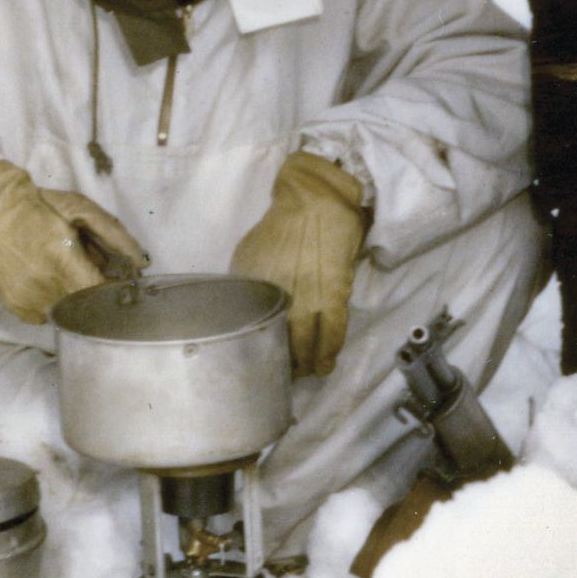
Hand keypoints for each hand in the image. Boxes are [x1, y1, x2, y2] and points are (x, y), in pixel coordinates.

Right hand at [0, 161, 149, 322]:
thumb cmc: (38, 208)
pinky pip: (52, 314)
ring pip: (73, 313)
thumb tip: (143, 264)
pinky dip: (58, 301)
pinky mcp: (21, 310)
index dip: (117, 291)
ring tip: (66, 272)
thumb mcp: (79, 208)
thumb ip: (114, 235)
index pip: (103, 293)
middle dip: (99, 293)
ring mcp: (31, 302)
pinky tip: (48, 279)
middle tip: (94, 272)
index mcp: (62, 259)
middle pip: (91, 306)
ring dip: (78, 298)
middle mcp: (45, 286)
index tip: (122, 282)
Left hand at [230, 151, 367, 375]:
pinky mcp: (336, 292)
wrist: (316, 202)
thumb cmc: (280, 225)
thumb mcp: (248, 253)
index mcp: (256, 284)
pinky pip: (334, 329)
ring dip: (308, 363)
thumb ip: (245, 282)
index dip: (254, 350)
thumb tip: (240, 306)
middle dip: (282, 363)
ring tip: (307, 374)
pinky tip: (327, 362)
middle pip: (280, 340)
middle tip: (281, 376)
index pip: (251, 329)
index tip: (254, 362)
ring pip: (308, 341)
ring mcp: (311, 294)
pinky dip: (331, 349)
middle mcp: (282, 293)